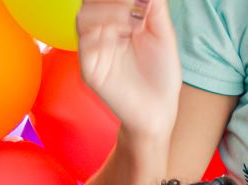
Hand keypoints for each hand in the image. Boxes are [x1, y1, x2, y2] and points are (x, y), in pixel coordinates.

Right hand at [76, 0, 181, 137]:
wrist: (158, 110)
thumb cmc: (161, 74)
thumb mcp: (163, 32)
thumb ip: (154, 7)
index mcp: (117, 23)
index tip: (141, 1)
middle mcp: (101, 35)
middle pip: (89, 5)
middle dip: (109, 0)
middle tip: (135, 4)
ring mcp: (94, 53)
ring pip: (84, 20)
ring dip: (108, 11)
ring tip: (133, 20)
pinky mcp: (91, 72)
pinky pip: (86, 45)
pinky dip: (104, 33)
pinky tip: (125, 36)